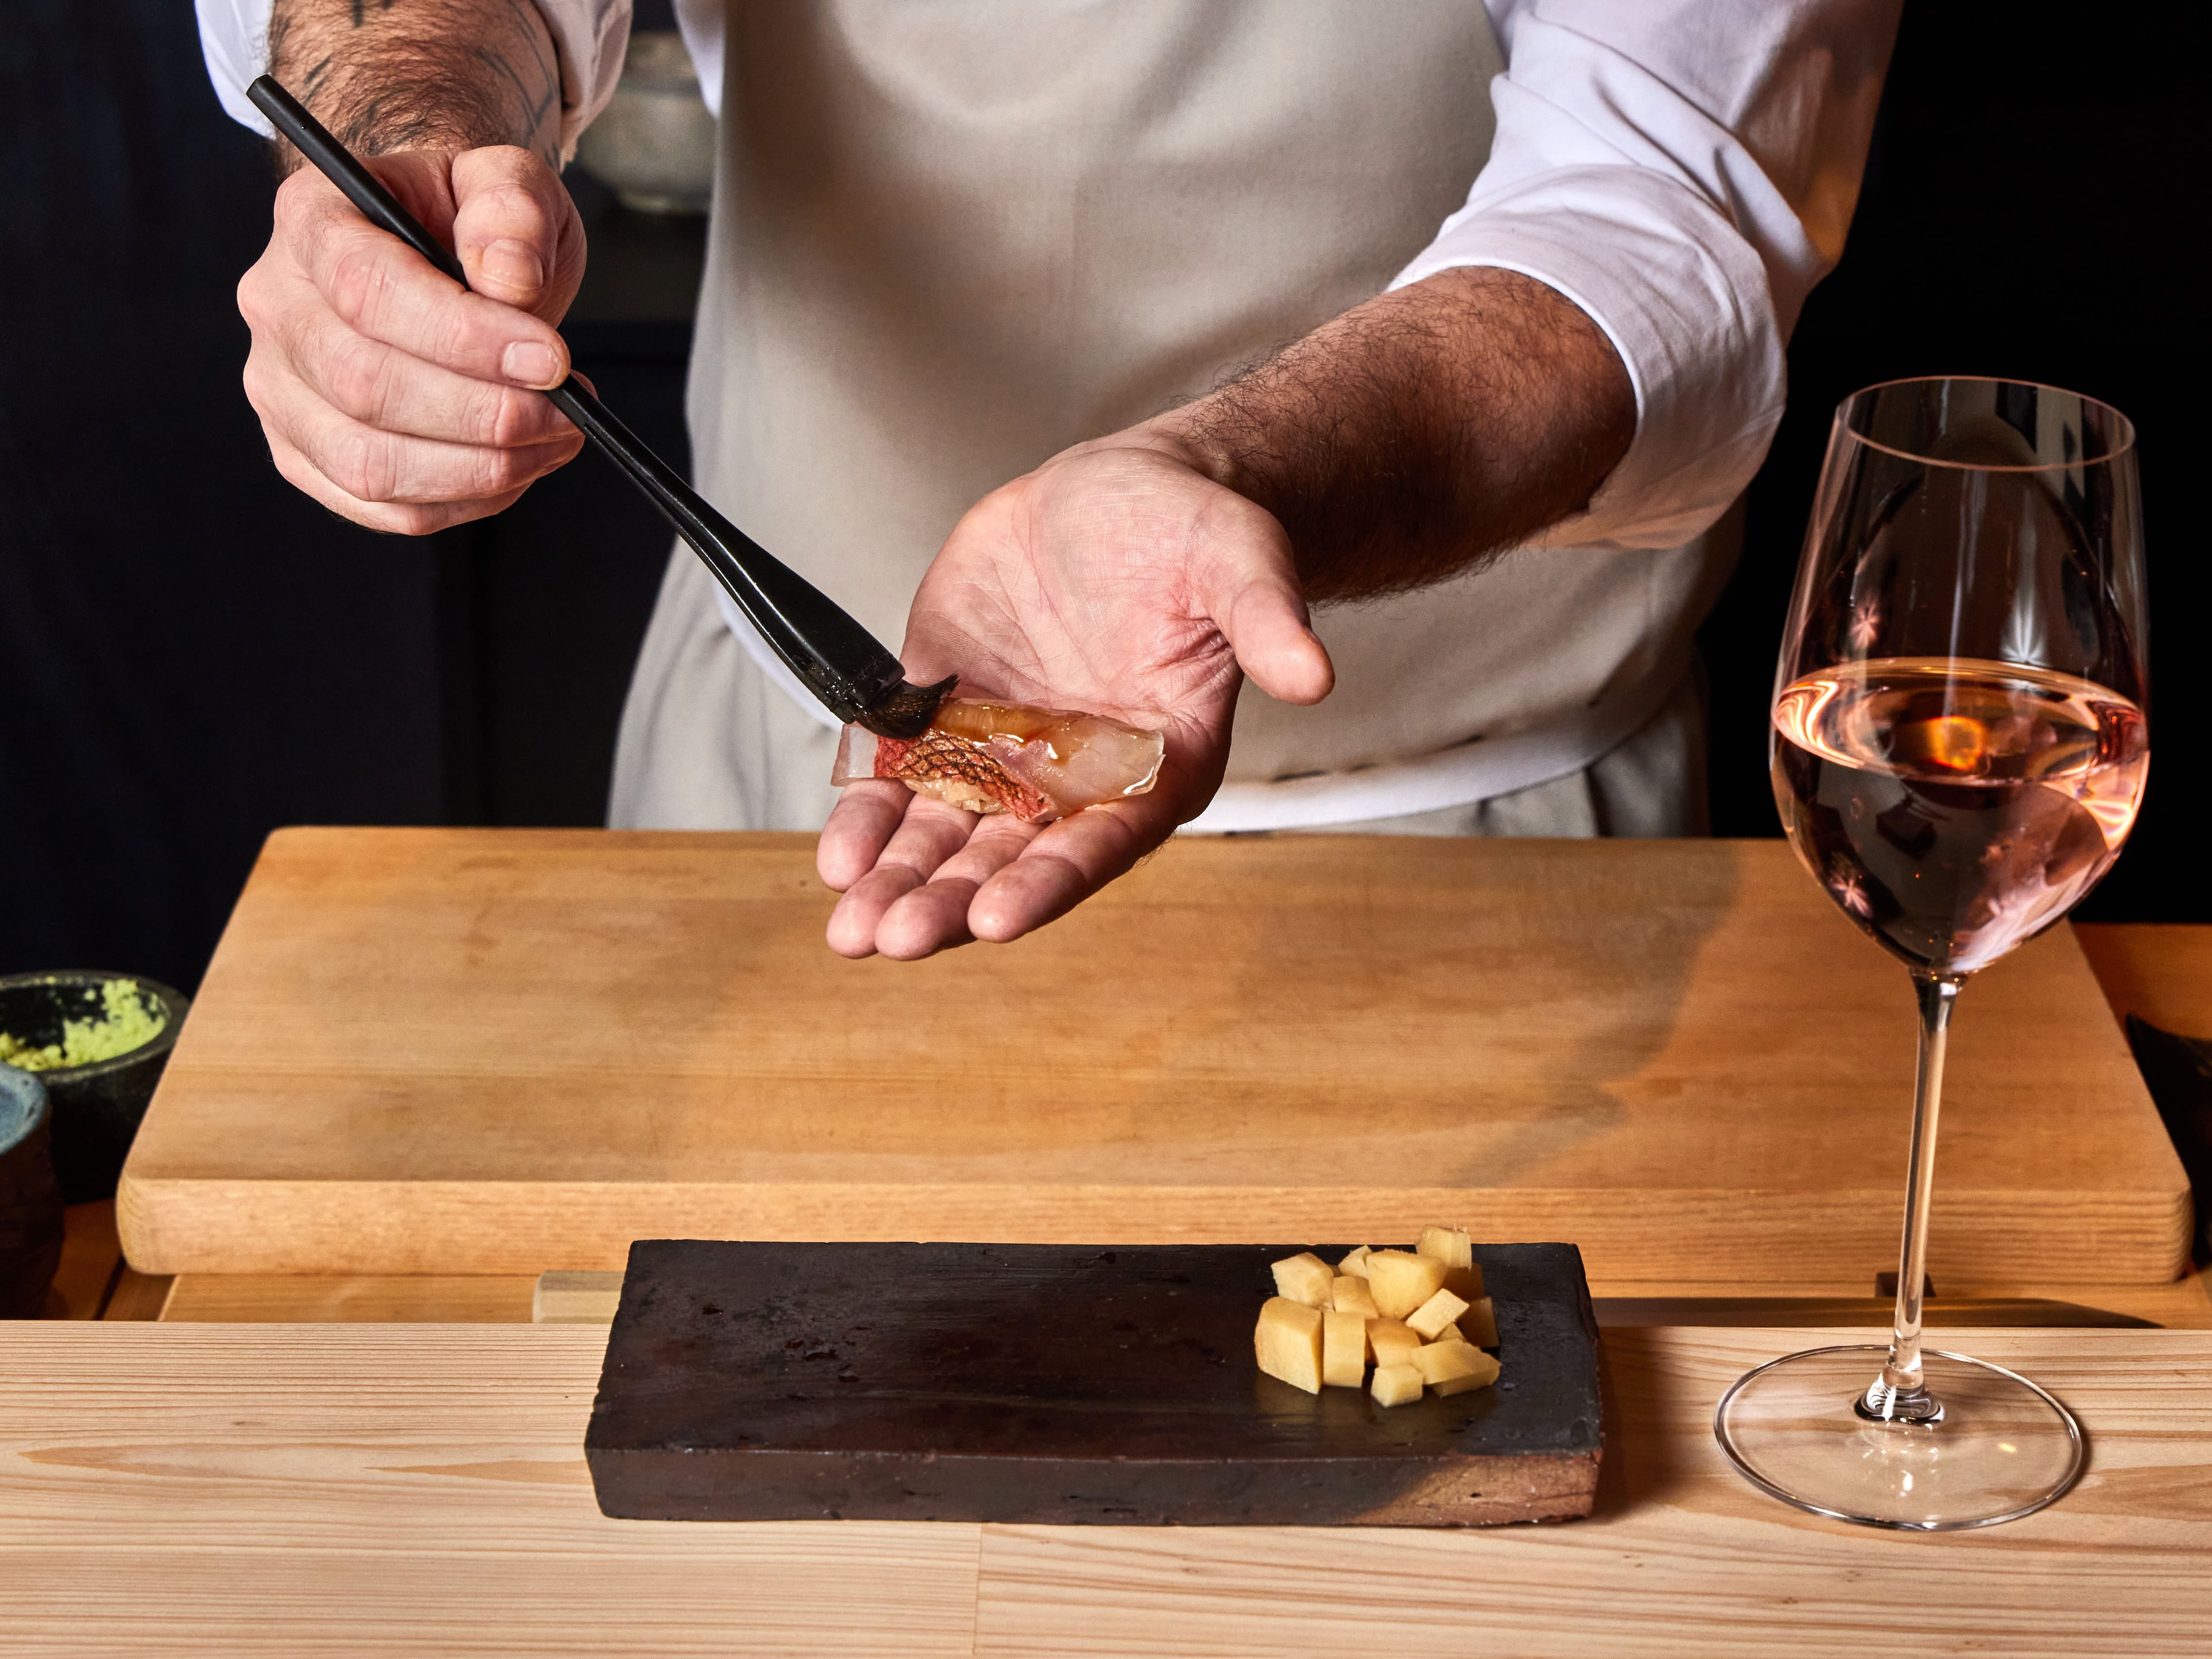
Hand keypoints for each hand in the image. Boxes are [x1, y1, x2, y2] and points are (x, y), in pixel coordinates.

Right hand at [238, 146, 587, 534]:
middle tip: (568, 411)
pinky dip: (463, 501)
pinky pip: (381, 507)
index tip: (553, 362)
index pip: (367, 289)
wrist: (437, 250)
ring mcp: (280, 387)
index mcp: (310, 219)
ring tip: (556, 438)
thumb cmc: (466, 218)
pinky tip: (516, 467)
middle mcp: (276, 305)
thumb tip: (508, 278)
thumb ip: (512, 207)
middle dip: (485, 414)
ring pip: (368, 463)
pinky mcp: (305, 453)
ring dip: (481, 469)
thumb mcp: (505, 182)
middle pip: (365, 387)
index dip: (466, 338)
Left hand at [817, 431, 1334, 959]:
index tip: (997, 918)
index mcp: (1157, 763)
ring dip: (901, 878)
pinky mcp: (949, 705)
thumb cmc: (1195, 531)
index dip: (1050, 880)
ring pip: (949, 831)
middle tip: (895, 937)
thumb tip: (1314, 671)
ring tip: (853, 926)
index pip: (1102, 840)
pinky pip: (903, 770)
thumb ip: (1266, 618)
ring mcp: (1007, 746)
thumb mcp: (1239, 558)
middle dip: (951, 899)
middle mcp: (1077, 774)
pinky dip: (870, 811)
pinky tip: (838, 855)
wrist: (1125, 490)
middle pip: (1011, 856)